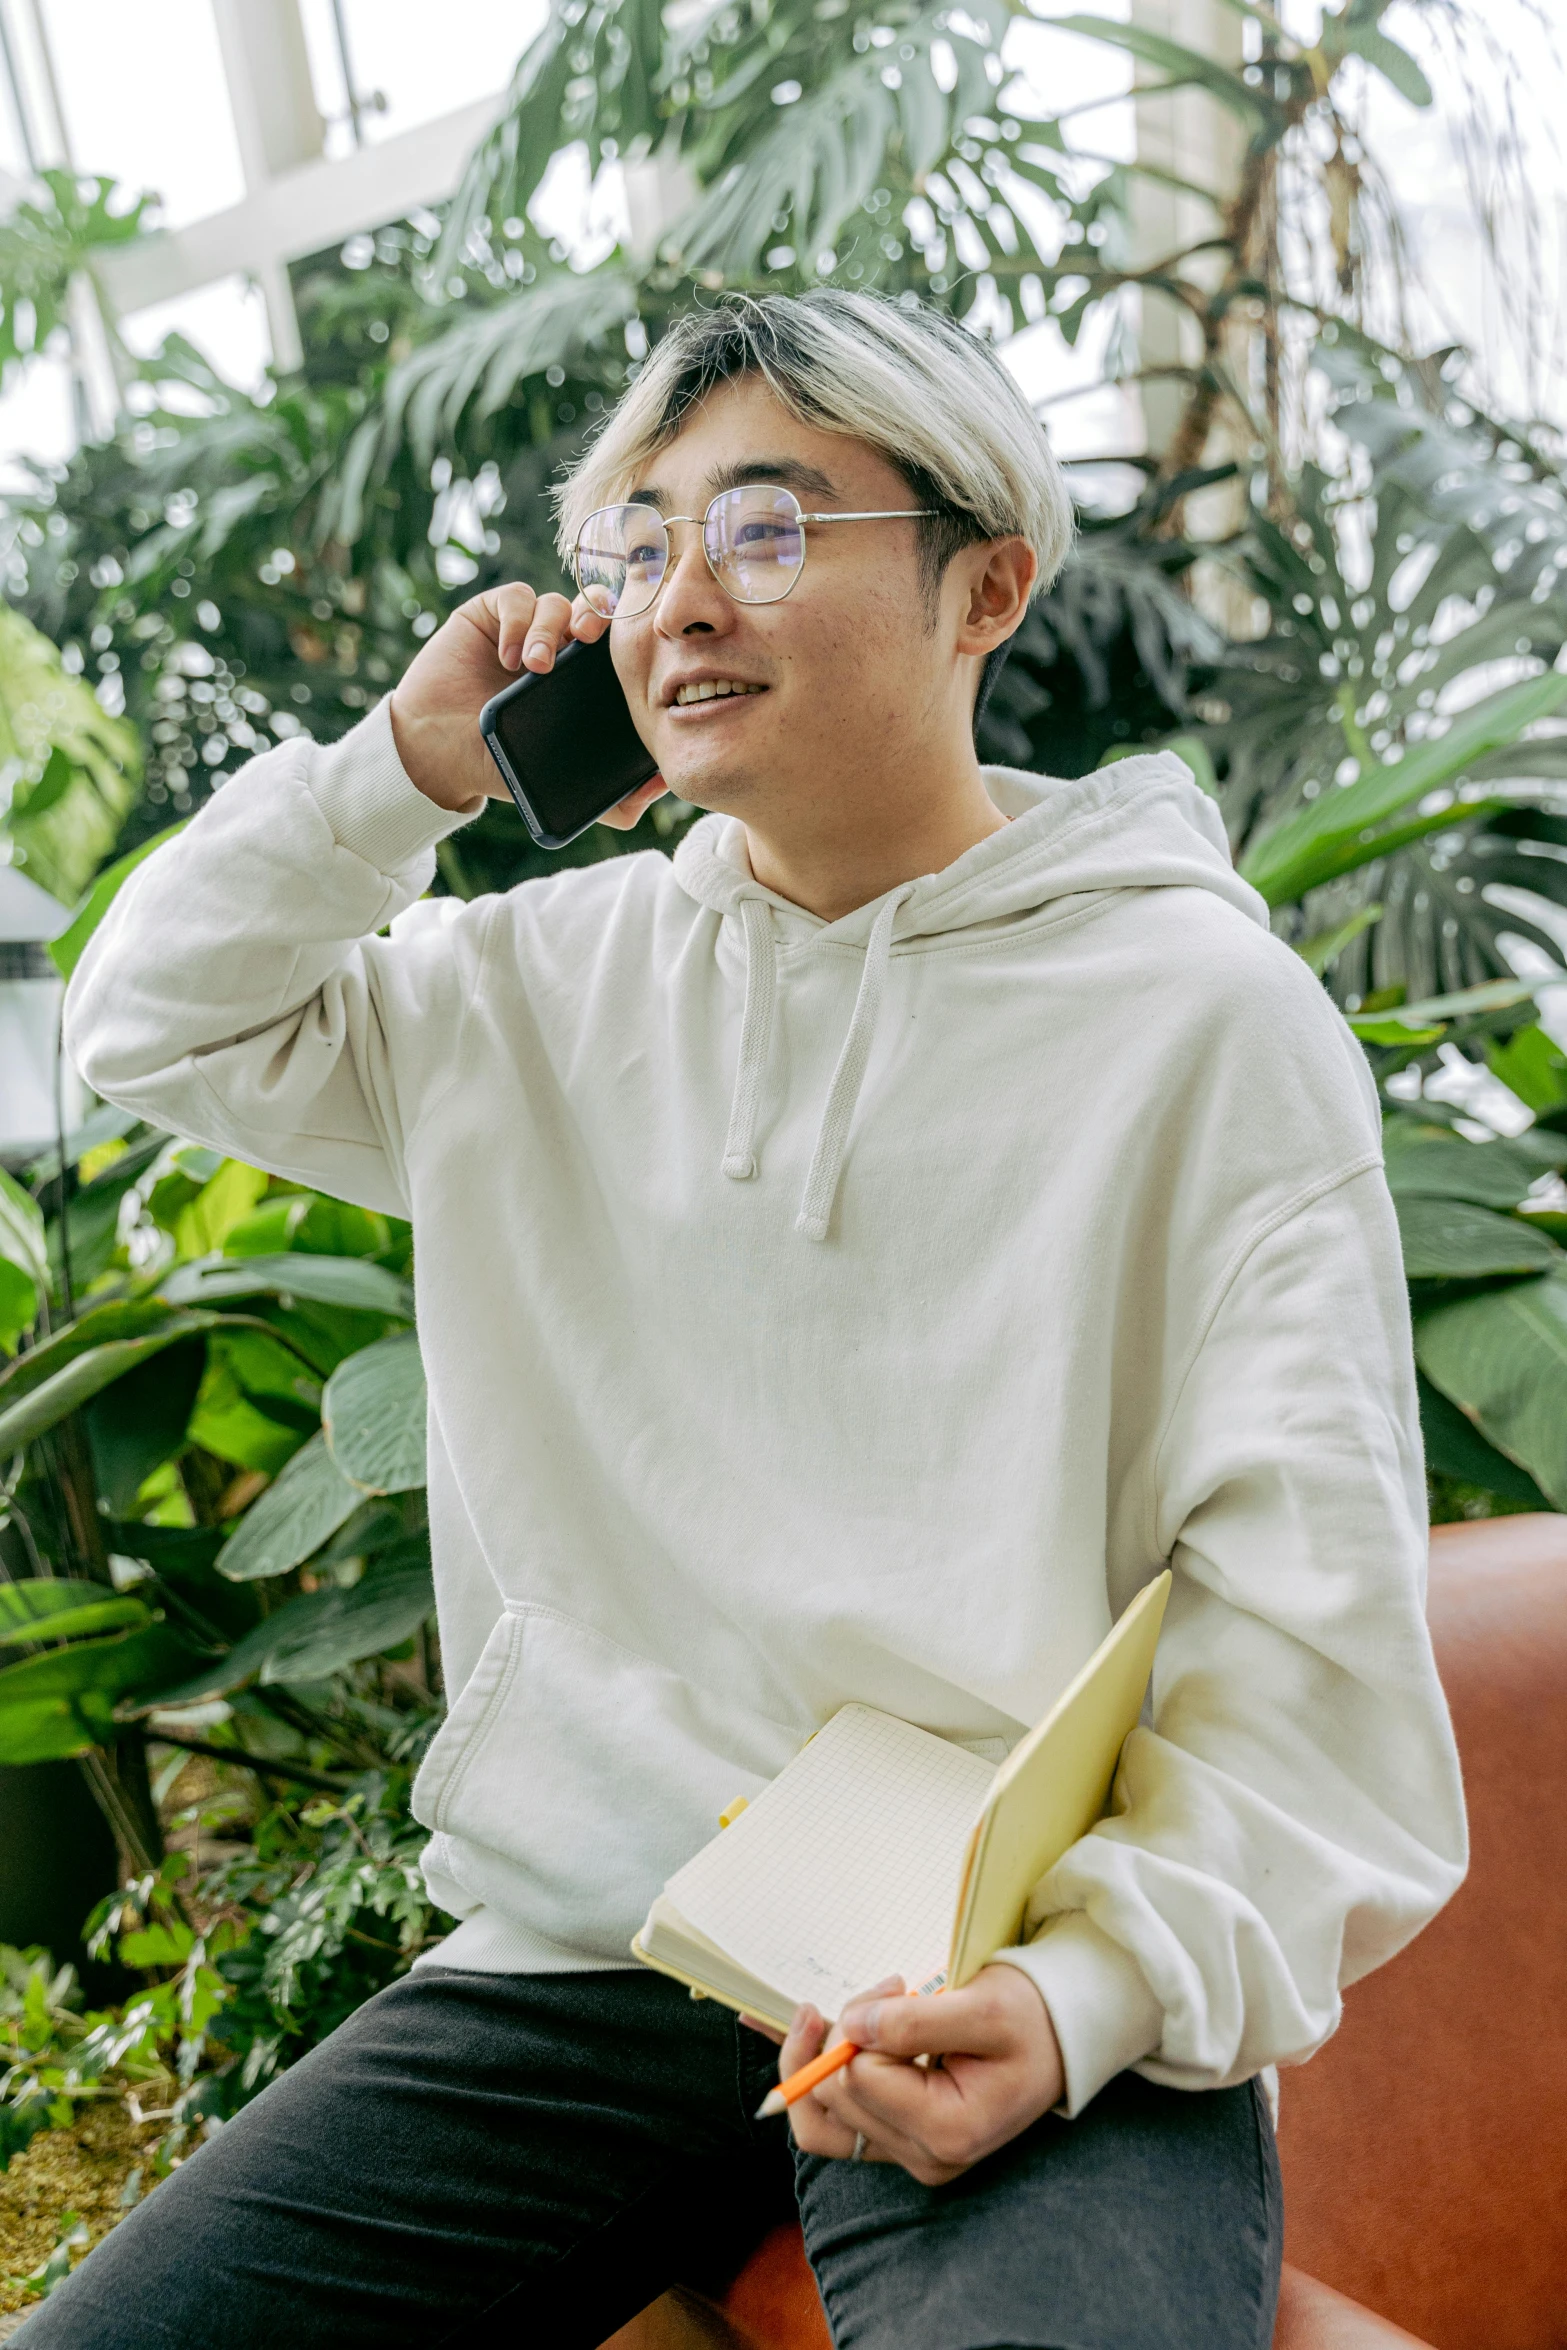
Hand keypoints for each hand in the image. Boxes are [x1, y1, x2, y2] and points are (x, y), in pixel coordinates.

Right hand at [388, 581, 667, 828]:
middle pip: (594, 609)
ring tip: (534, 667)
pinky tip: (510, 656)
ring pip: (556, 603)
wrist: (438, 755)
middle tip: (589, 636)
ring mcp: (526, 628)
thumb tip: (663, 784)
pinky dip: (520, 621)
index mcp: (584, 679)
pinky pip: (517, 598)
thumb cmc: (497, 763)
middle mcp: (560, 647)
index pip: (617, 643)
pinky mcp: (492, 614)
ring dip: (550, 629)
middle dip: (597, 614)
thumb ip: (612, 797)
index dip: (627, 636)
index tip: (628, 652)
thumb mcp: (558, 781)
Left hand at [780, 1965, 1064, 2187]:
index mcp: (949, 2132)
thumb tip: (851, 2030)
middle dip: (843, 2033)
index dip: (864, 2023)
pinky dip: (810, 2079)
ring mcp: (909, 2154)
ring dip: (814, 2060)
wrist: (1056, 2036)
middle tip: (887, 1989)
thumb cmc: (1028, 2018)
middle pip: (834, 2096)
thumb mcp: (984, 2008)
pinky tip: (800, 2037)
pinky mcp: (898, 2141)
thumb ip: (915, 2023)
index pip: (860, 2077)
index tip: (897, 1986)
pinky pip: (832, 2124)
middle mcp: (925, 2157)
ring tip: (830, 2013)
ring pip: (820, 2121)